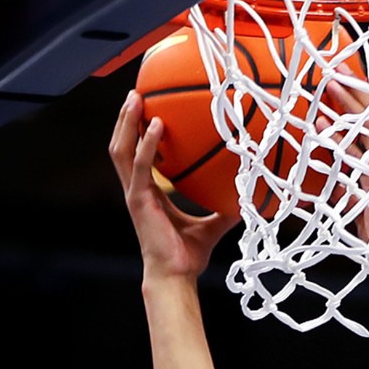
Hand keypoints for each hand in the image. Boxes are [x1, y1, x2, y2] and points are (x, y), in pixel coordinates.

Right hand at [109, 89, 240, 282]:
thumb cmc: (188, 257)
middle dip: (126, 118)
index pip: (137, 155)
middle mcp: (136, 189)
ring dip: (127, 122)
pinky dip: (148, 144)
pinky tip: (157, 125)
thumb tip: (247, 199)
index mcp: (148, 192)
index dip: (137, 132)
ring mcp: (134, 194)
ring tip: (136, 98)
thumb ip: (223, 210)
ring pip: (121, 150)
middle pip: (122, 145)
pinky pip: (140, 165)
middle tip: (137, 91)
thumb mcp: (211, 227)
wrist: (176, 277)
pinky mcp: (138, 200)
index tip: (147, 109)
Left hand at [316, 75, 368, 271]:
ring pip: (365, 133)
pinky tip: (323, 129)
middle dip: (354, 91)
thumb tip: (336, 165)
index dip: (363, 94)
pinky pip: (355, 161)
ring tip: (326, 87)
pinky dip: (339, 144)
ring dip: (345, 108)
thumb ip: (352, 177)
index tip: (345, 70)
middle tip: (333, 67)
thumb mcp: (365, 197)